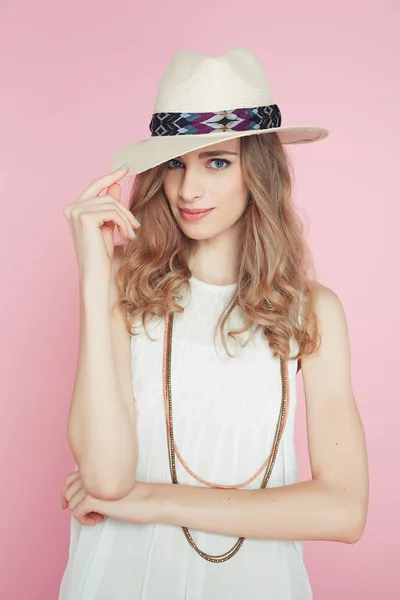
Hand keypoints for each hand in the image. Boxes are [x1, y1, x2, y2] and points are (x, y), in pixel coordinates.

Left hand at [61, 469, 154, 526]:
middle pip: (68, 493)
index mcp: (96, 470)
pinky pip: (77, 513)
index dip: (65, 494)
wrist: (148, 500)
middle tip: (93, 513)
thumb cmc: (132, 496)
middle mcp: (92, 475)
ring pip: (72, 504)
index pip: (68, 480)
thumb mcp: (111, 488)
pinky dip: (84, 521)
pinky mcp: (95, 498)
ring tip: (99, 517)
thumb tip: (74, 500)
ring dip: (82, 515)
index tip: (67, 505)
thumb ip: (96, 486)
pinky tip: (99, 521)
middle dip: (75, 506)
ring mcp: (93, 486)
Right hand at [63, 165, 140, 280]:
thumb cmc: (101, 254)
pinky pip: (113, 212)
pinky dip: (124, 223)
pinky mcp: (84, 217)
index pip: (95, 185)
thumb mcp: (108, 225)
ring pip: (112, 205)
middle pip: (108, 197)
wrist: (97, 273)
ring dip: (126, 220)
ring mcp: (76, 211)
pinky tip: (127, 235)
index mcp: (75, 208)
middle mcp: (72, 207)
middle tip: (136, 226)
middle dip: (125, 211)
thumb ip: (110, 205)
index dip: (110, 176)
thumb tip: (115, 184)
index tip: (125, 169)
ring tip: (131, 234)